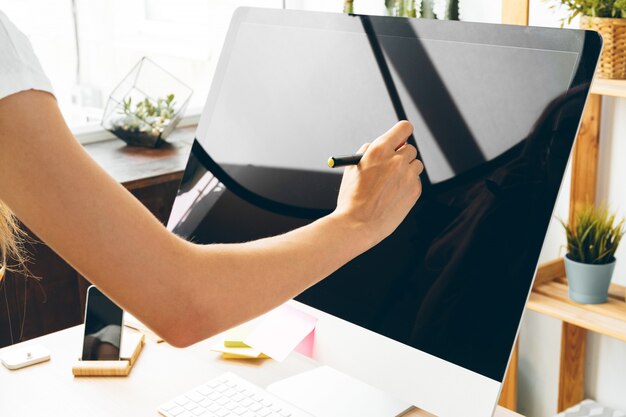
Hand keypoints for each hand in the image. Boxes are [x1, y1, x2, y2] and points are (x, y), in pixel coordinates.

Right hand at [332, 121, 423, 248]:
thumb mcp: (353, 167)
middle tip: (392, 165)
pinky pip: (416, 181)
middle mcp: (396, 160)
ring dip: (406, 170)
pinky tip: (393, 195)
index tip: (400, 139)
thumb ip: (370, 151)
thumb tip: (384, 145)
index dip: (402, 133)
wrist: (357, 224)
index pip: (404, 128)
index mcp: (379, 150)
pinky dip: (408, 185)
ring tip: (390, 184)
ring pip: (416, 164)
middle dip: (402, 155)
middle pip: (410, 148)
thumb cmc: (352, 198)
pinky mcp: (415, 191)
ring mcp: (408, 176)